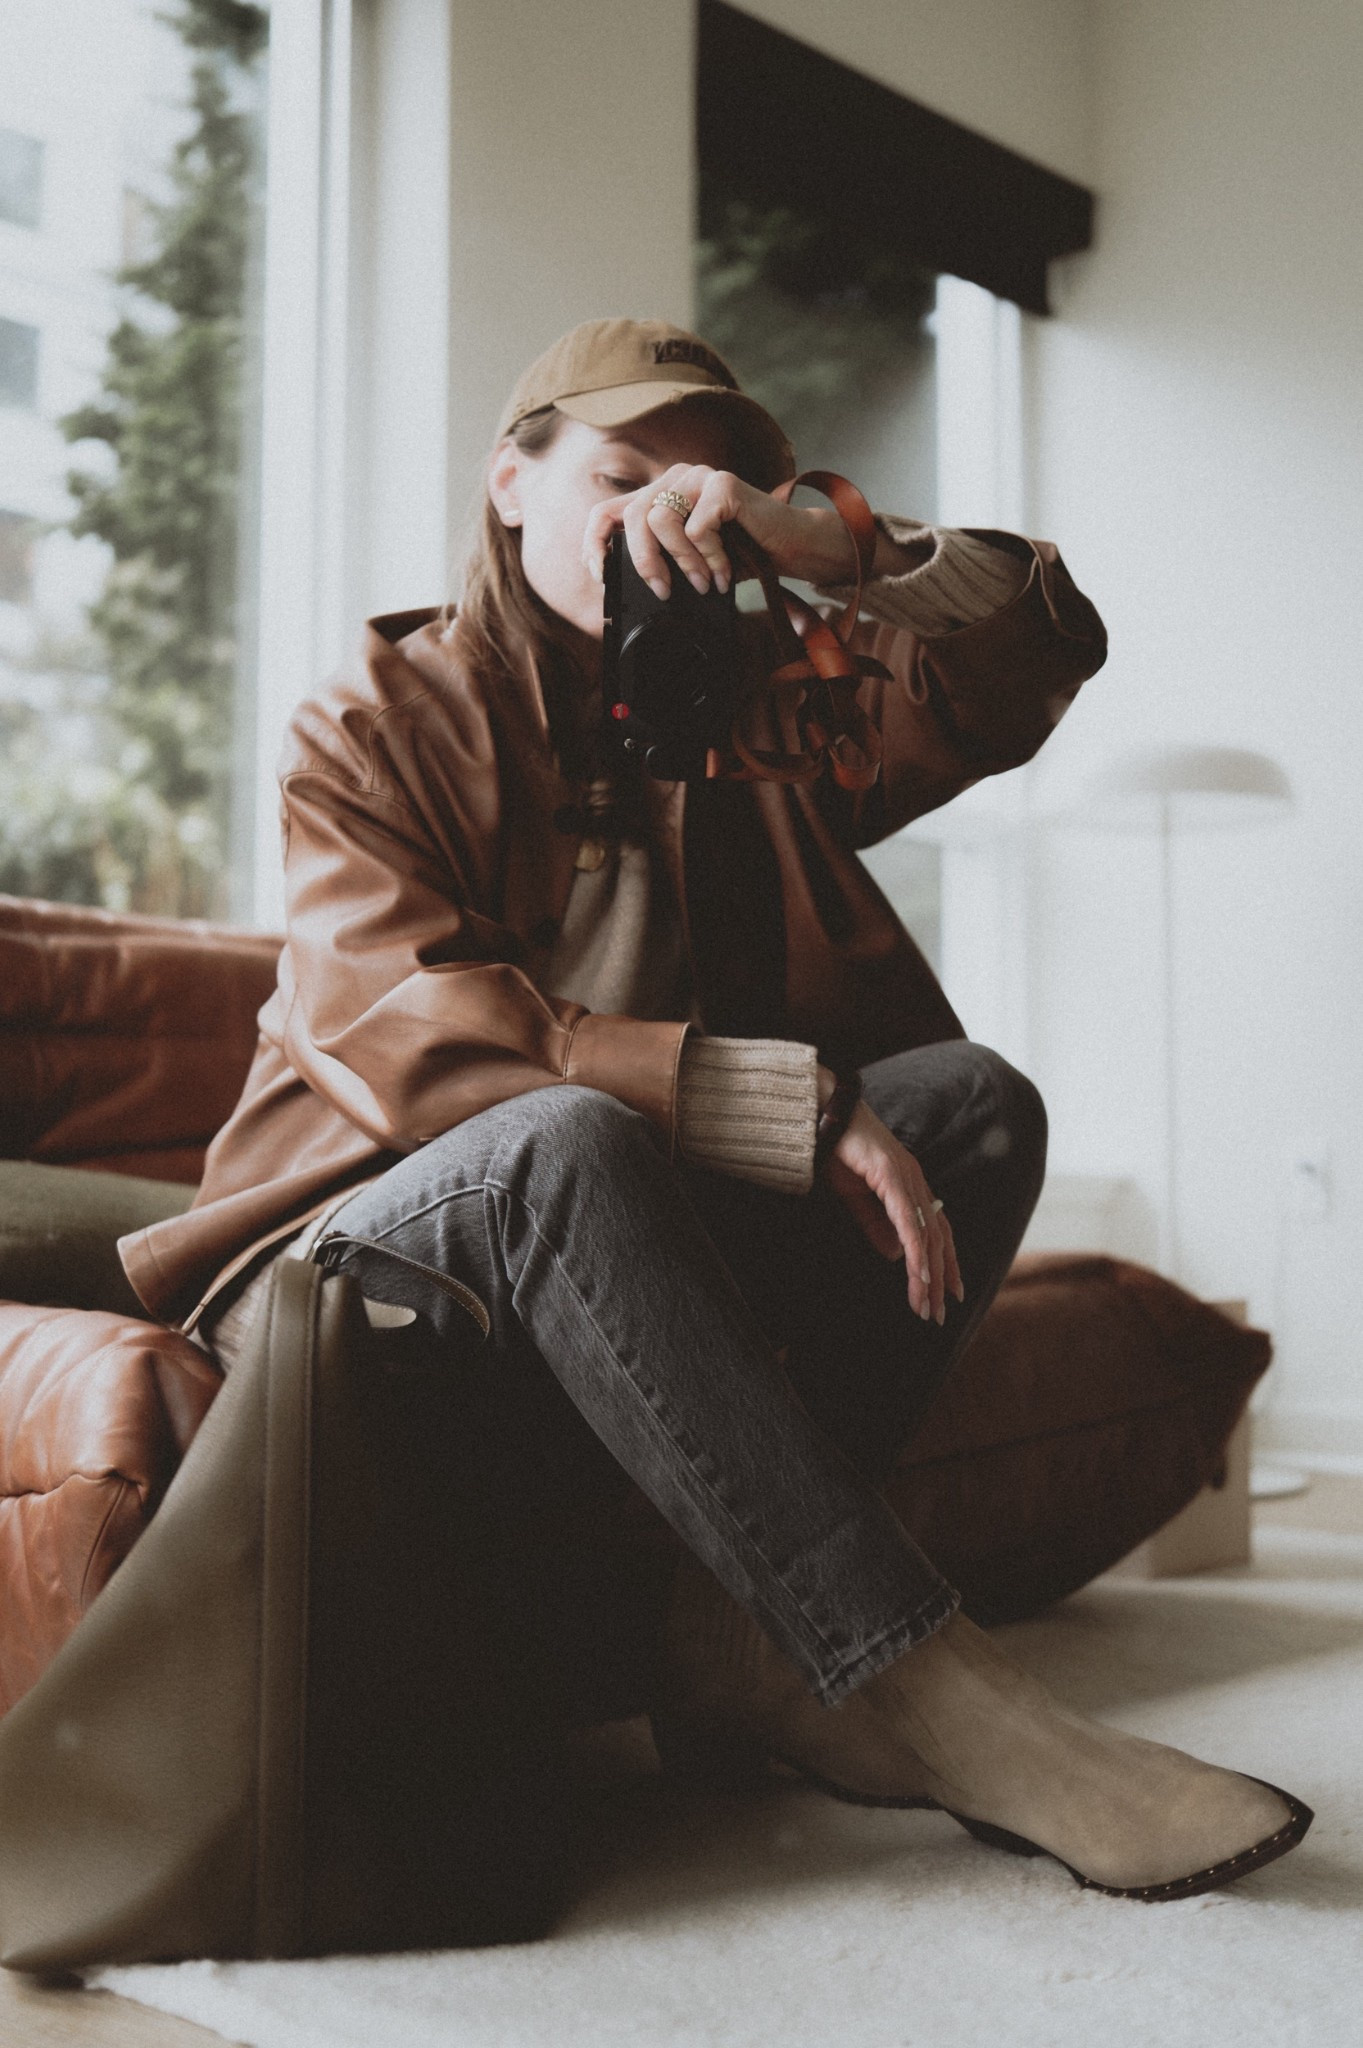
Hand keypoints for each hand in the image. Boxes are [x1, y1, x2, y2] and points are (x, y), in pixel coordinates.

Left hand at [582, 464, 863, 600]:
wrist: (790, 546)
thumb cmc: (741, 554)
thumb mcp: (690, 561)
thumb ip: (660, 560)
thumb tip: (621, 584)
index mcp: (660, 494)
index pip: (608, 510)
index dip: (594, 543)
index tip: (600, 575)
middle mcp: (674, 478)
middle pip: (634, 516)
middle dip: (645, 562)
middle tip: (663, 591)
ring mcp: (698, 476)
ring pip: (662, 520)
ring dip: (683, 563)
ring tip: (703, 582)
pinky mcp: (722, 483)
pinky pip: (697, 528)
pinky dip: (710, 558)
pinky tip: (725, 571)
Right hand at [820, 1089, 964, 1324]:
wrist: (823, 1112)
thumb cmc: (837, 1150)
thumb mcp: (856, 1197)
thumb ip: (876, 1225)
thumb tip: (895, 1256)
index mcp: (912, 1185)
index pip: (938, 1230)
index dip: (947, 1262)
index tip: (951, 1294)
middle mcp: (917, 1181)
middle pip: (938, 1238)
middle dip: (940, 1280)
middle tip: (938, 1315)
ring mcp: (907, 1176)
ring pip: (926, 1234)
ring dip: (928, 1275)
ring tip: (926, 1306)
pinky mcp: (890, 1174)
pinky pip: (907, 1220)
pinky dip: (915, 1250)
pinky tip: (917, 1275)